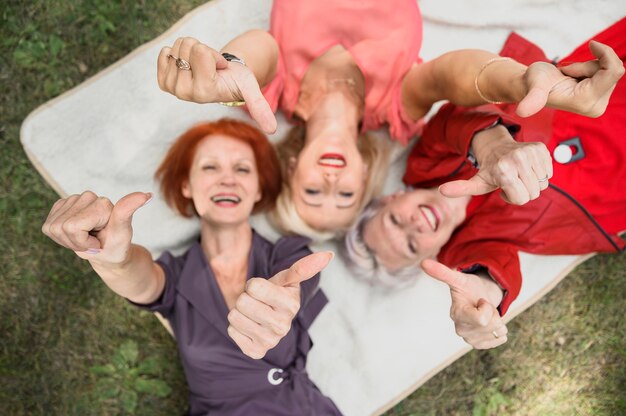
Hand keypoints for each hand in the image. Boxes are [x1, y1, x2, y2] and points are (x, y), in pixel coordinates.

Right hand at [41, 191, 150, 263]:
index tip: (99, 242)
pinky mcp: (60, 206)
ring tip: (86, 239)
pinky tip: (75, 236)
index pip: (73, 227)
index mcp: (102, 203)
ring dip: (69, 240)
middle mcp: (87, 196)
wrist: (108, 252)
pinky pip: (49, 226)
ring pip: (54, 227)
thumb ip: (126, 211)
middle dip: (76, 241)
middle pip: (63, 226)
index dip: (83, 242)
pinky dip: (60, 237)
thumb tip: (148, 194)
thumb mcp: (122, 232)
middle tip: (92, 242)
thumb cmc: (117, 245)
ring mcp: (71, 200)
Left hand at [157, 37, 276, 133]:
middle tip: (210, 68)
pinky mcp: (164, 81)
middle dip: (202, 51)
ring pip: (178, 48)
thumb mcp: (251, 90)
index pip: (200, 52)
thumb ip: (260, 108)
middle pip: (188, 47)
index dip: (214, 56)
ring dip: (192, 52)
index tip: (221, 70)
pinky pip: (165, 52)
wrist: (222, 81)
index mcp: (204, 93)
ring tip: (201, 67)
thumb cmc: (237, 81)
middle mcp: (185, 93)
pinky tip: (188, 66)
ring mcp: (173, 87)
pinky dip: (177, 54)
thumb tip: (273, 130)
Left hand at [227, 251, 333, 358]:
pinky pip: (231, 331)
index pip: (253, 287)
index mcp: (291, 305)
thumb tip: (328, 254)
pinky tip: (249, 326)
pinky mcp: (256, 352)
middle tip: (256, 301)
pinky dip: (236, 327)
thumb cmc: (277, 293)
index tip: (262, 290)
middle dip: (245, 298)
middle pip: (242, 302)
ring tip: (252, 313)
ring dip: (239, 312)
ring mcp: (270, 342)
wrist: (269, 316)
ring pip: (234, 316)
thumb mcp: (287, 279)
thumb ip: (302, 268)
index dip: (253, 285)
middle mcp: (283, 327)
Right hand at [421, 259, 506, 348]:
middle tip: (482, 306)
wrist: (479, 297)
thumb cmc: (469, 288)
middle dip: (493, 312)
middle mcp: (461, 329)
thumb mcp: (459, 278)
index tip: (480, 300)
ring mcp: (470, 339)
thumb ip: (442, 272)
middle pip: (491, 325)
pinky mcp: (479, 344)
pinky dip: (500, 330)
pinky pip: (501, 339)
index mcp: (456, 314)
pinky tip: (490, 323)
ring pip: (498, 332)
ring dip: (497, 320)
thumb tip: (423, 262)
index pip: (482, 319)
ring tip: (486, 313)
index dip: (487, 307)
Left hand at [439, 125, 551, 204]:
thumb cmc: (488, 170)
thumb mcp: (475, 182)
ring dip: (532, 183)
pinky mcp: (540, 148)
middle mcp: (518, 159)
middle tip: (511, 182)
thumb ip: (460, 188)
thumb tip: (441, 190)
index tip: (503, 190)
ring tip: (518, 175)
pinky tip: (526, 168)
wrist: (497, 147)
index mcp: (503, 170)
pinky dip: (540, 174)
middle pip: (533, 193)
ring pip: (542, 184)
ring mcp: (530, 152)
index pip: (521, 199)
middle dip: (523, 192)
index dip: (512, 198)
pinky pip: (549, 173)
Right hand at [517, 40, 624, 117]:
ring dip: (589, 67)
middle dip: (591, 64)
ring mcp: (598, 103)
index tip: (592, 44)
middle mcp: (595, 107)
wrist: (532, 86)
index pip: (614, 72)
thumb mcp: (534, 85)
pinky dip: (594, 69)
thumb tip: (522, 111)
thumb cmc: (532, 82)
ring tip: (569, 75)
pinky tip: (576, 77)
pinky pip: (610, 73)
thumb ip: (533, 99)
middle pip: (613, 70)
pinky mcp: (601, 98)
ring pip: (610, 71)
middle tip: (568, 72)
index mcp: (584, 102)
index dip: (606, 53)